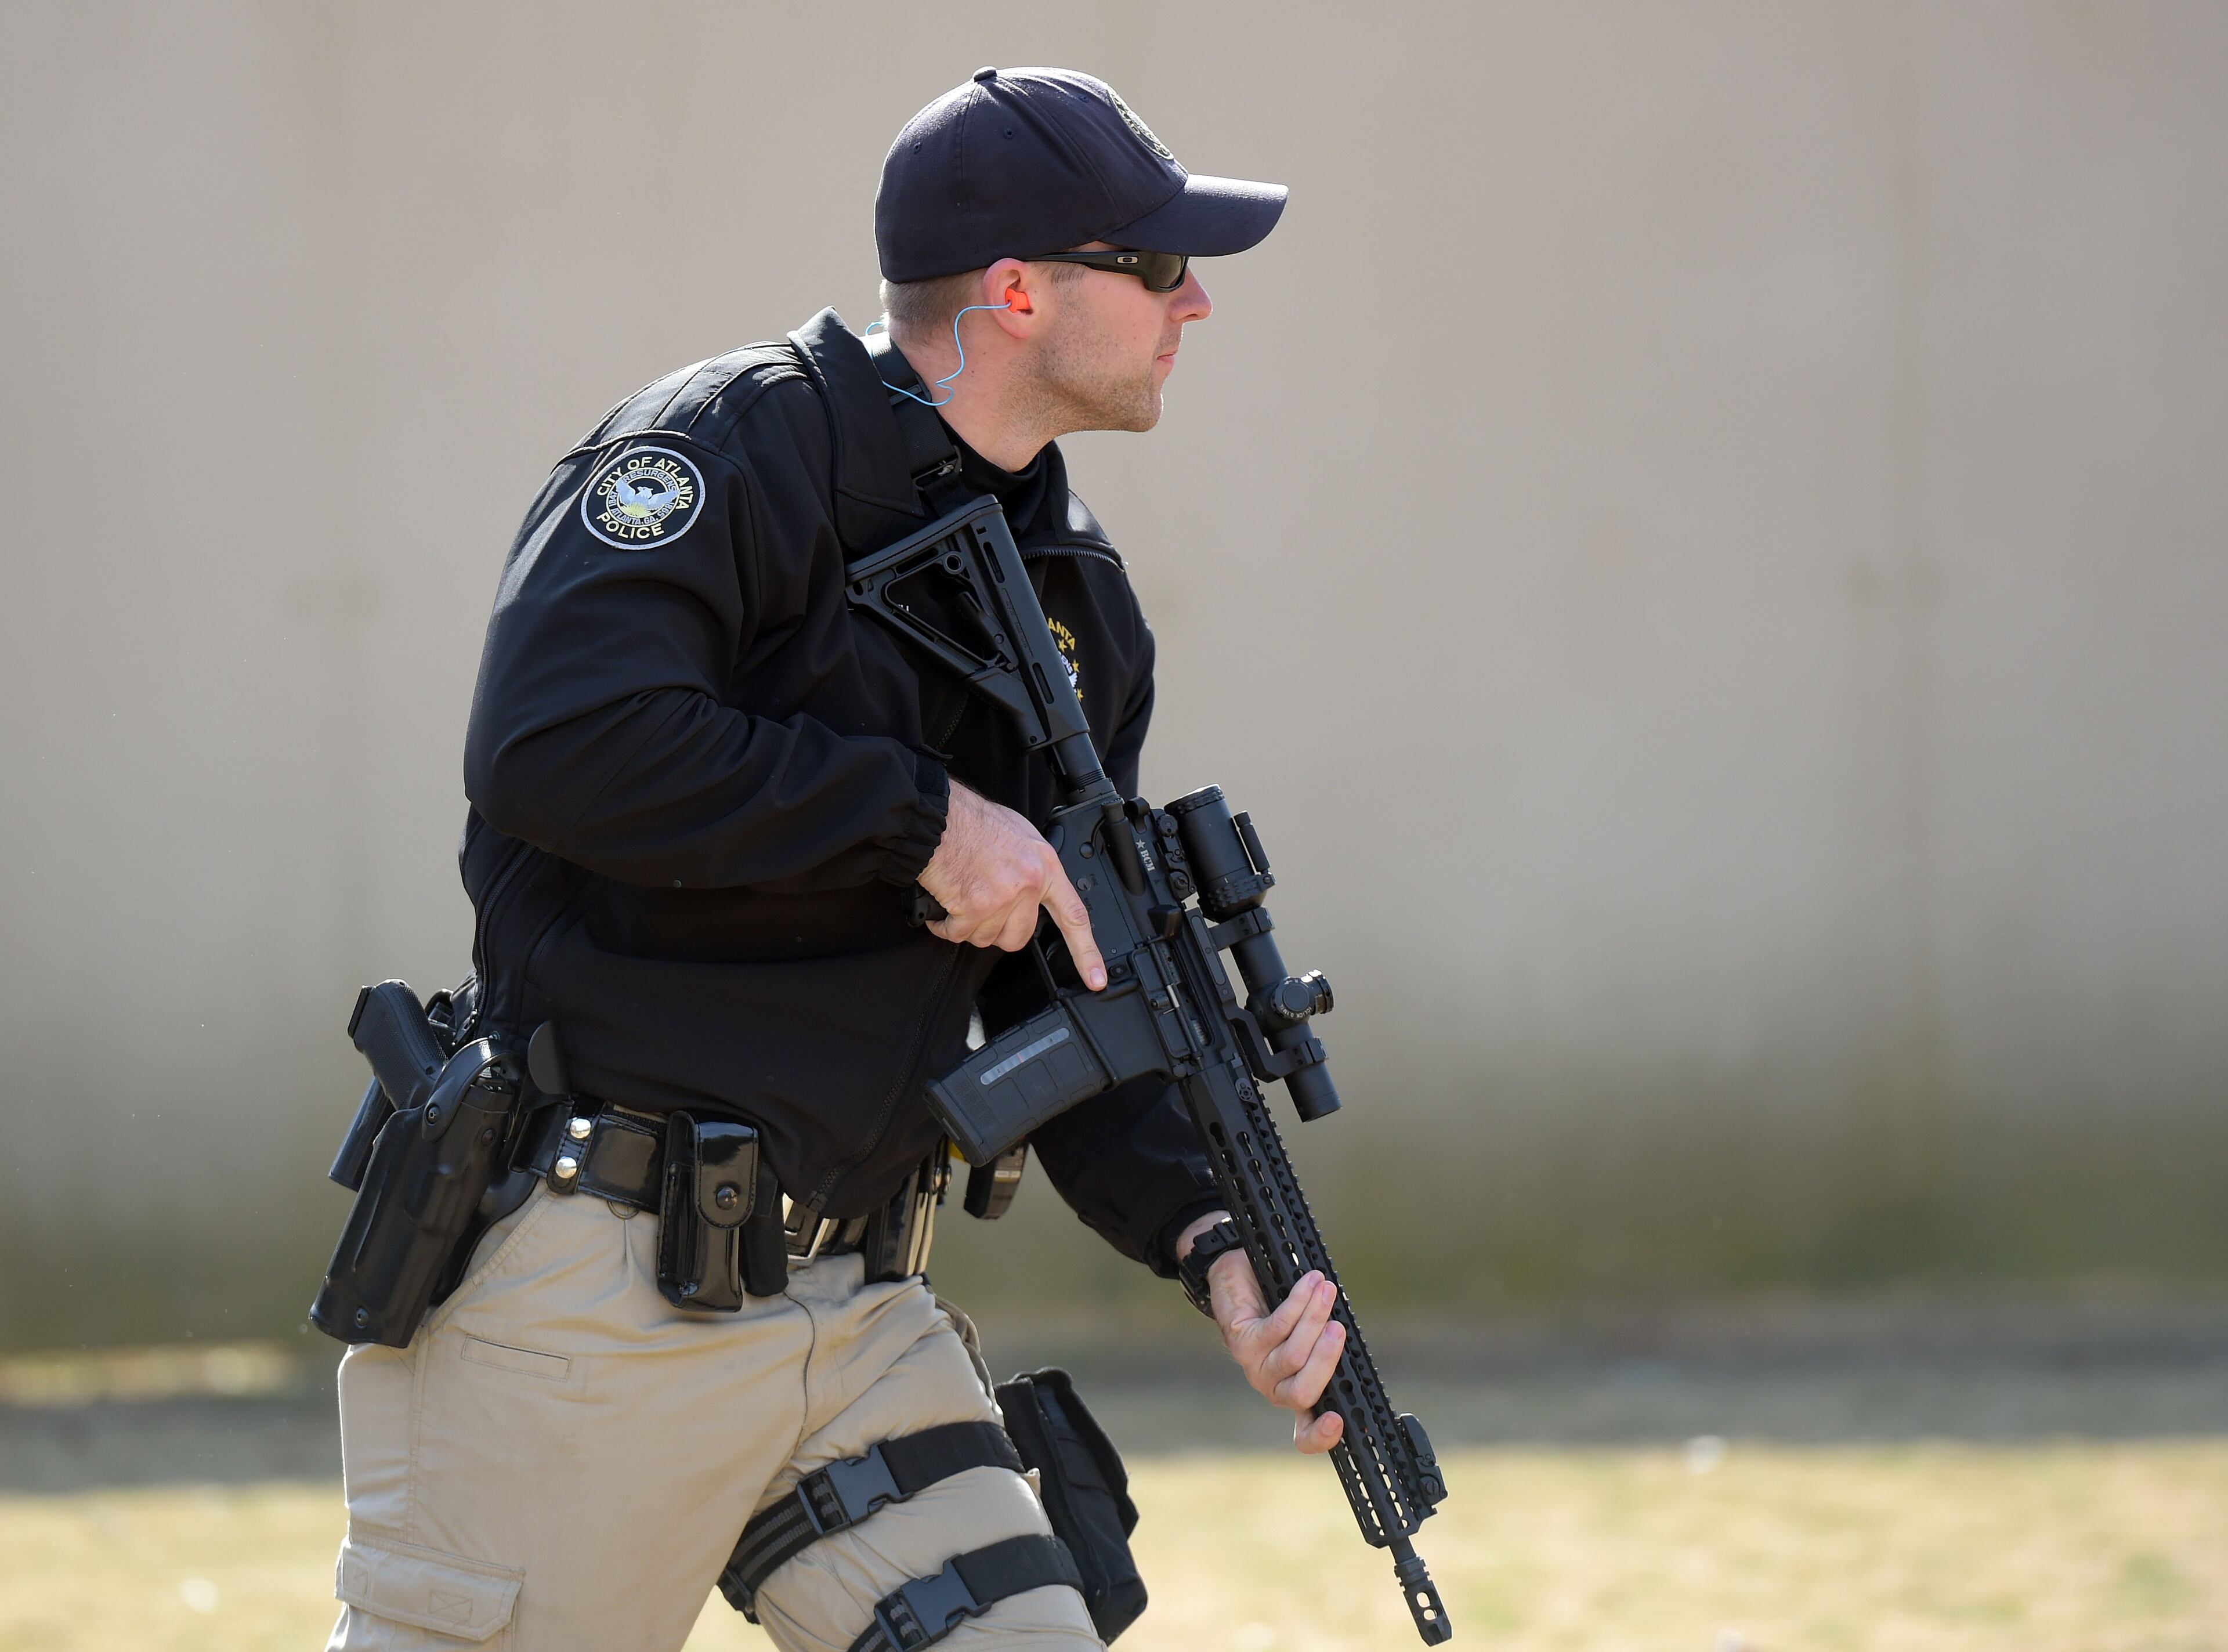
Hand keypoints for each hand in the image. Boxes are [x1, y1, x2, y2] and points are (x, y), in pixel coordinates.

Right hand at [919, 781, 1105, 989]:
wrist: (940, 818)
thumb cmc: (974, 822)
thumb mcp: (1021, 836)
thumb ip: (1033, 867)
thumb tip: (1034, 890)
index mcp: (1045, 867)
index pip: (1074, 916)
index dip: (1087, 952)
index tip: (1095, 978)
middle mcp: (1028, 885)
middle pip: (1019, 937)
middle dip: (999, 931)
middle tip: (984, 909)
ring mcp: (1001, 898)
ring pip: (987, 938)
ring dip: (970, 927)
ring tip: (962, 898)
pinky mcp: (973, 907)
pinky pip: (959, 935)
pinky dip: (946, 927)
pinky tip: (943, 910)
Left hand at [1178, 1210, 1346, 1453]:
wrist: (1238, 1281)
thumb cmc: (1281, 1310)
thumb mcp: (1311, 1333)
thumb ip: (1325, 1344)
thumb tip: (1349, 1339)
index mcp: (1295, 1393)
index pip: (1306, 1433)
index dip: (1321, 1435)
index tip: (1339, 1421)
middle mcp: (1274, 1388)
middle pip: (1304, 1393)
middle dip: (1326, 1359)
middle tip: (1339, 1329)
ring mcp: (1256, 1368)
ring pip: (1293, 1355)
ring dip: (1314, 1318)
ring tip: (1327, 1290)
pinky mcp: (1242, 1343)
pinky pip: (1277, 1327)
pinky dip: (1298, 1302)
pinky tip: (1310, 1283)